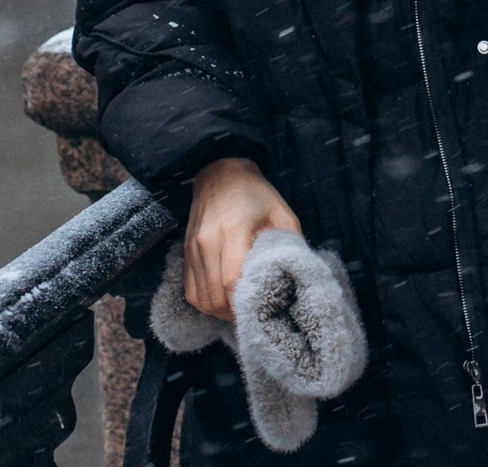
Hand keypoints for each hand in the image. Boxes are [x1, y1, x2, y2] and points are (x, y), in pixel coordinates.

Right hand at [185, 156, 300, 318]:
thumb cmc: (256, 194)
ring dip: (219, 310)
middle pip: (214, 296)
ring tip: (238, 309)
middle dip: (233, 312)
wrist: (221, 174)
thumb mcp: (282, 212)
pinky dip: (205, 302)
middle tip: (252, 312)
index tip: (261, 307)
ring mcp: (193, 248)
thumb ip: (291, 243)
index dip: (244, 302)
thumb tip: (301, 273)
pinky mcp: (186, 253)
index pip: (231, 280)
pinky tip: (222, 300)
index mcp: (233, 230)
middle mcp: (208, 241)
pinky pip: (190, 290)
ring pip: (200, 298)